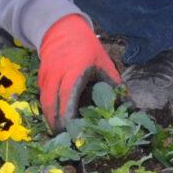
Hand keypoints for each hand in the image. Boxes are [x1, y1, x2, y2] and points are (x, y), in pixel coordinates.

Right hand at [38, 14, 120, 131]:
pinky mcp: (40, 79)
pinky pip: (43, 98)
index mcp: (74, 71)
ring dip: (51, 121)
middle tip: (67, 142)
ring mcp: (46, 77)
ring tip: (61, 137)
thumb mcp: (105, 64)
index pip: (67, 98)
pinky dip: (48, 111)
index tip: (73, 134)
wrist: (61, 30)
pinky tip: (55, 122)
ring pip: (45, 104)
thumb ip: (115, 86)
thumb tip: (131, 108)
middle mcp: (57, 75)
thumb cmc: (87, 48)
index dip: (68, 117)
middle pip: (52, 105)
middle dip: (57, 125)